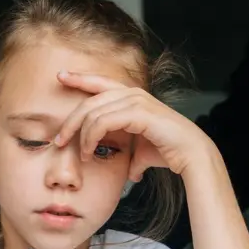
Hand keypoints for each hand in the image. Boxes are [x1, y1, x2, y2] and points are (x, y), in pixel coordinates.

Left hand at [54, 71, 212, 180]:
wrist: (190, 155)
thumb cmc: (167, 151)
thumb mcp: (141, 150)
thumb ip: (132, 156)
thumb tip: (131, 172)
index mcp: (131, 97)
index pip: (100, 83)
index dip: (80, 78)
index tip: (61, 76)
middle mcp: (132, 94)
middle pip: (89, 101)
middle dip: (70, 120)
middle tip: (58, 140)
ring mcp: (135, 100)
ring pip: (93, 113)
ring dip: (81, 135)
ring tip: (80, 154)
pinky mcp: (137, 112)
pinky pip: (103, 122)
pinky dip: (91, 138)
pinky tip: (90, 152)